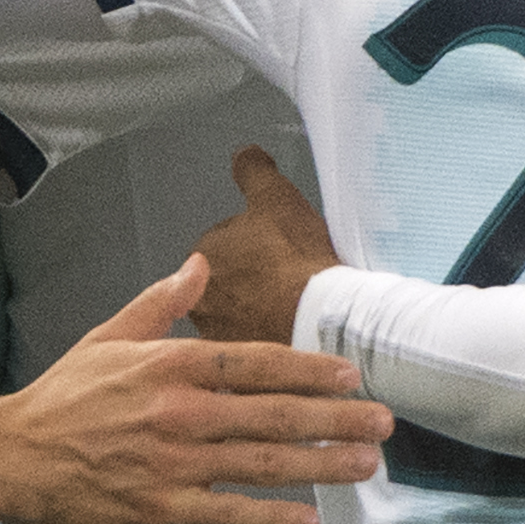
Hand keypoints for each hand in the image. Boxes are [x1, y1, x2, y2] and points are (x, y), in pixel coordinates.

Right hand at [0, 256, 387, 523]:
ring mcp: (172, 463)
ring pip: (260, 461)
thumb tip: (201, 263)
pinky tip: (306, 521)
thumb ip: (161, 302)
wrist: (12, 456)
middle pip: (272, 412)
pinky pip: (225, 514)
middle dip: (334, 418)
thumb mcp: (109, 335)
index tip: (351, 375)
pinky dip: (267, 518)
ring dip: (318, 464)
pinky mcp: (159, 509)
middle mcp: (179, 411)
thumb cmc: (62, 397)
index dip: (308, 369)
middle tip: (383, 423)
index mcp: (169, 365)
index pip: (254, 362)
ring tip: (364, 465)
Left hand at [192, 144, 340, 347]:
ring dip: (260, 313)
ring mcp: (220, 336)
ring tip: (293, 308)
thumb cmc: (300, 262)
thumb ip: (253, 170)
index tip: (277, 252)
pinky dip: (269, 341)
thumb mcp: (277, 197)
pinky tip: (291, 334)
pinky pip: (253, 349)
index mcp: (203, 256)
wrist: (324, 319)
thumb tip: (244, 155)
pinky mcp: (240, 368)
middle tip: (288, 280)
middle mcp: (200, 300)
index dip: (256, 246)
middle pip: (229, 284)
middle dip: (254, 282)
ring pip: (240, 318)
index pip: (225, 245)